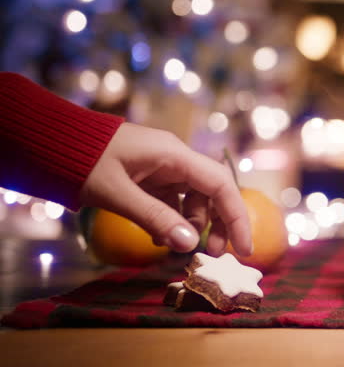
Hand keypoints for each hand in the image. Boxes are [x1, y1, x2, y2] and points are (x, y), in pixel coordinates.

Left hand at [80, 123, 251, 255]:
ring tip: (173, 248)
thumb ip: (156, 218)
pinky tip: (157, 237)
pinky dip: (170, 220)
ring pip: (192, 199)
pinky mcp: (149, 177)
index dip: (236, 217)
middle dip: (216, 224)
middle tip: (211, 254)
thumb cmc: (83, 162)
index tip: (242, 248)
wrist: (50, 141)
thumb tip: (190, 245)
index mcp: (175, 155)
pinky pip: (171, 201)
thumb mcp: (117, 194)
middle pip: (212, 192)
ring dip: (189, 225)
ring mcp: (163, 167)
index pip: (221, 185)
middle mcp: (175, 159)